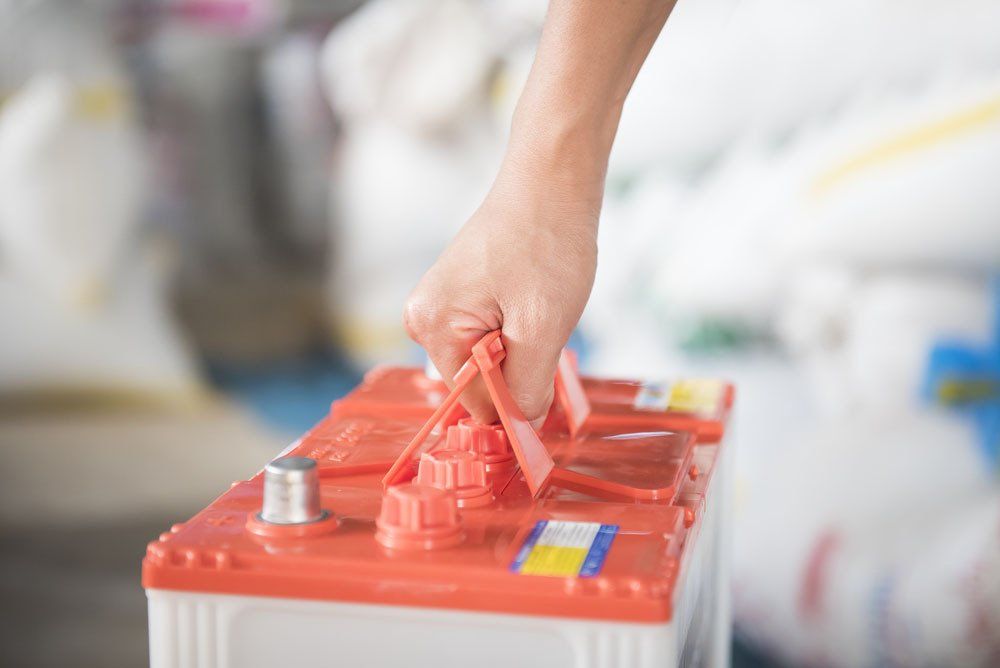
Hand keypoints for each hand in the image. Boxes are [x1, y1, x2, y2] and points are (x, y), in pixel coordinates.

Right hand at [404, 161, 598, 425]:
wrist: (551, 183)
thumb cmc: (544, 239)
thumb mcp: (543, 327)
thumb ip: (527, 388)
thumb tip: (521, 428)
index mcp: (433, 326)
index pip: (473, 402)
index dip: (514, 406)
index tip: (546, 399)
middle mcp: (423, 318)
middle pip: (477, 383)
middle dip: (518, 372)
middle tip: (544, 330)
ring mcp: (439, 307)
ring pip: (487, 362)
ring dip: (521, 352)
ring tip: (538, 308)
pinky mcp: (457, 298)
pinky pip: (488, 339)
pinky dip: (518, 334)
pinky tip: (532, 303)